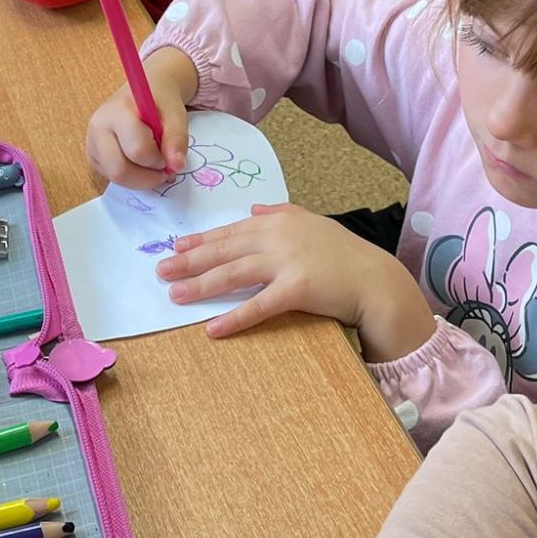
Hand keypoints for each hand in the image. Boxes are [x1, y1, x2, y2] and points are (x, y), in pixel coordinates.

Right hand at [85, 47, 197, 185]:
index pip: (136, 149)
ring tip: (154, 165)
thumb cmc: (159, 102)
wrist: (141, 93)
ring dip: (140, 179)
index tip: (170, 154)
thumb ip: (177, 138)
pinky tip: (141, 164)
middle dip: (147, 177)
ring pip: (114, 178)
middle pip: (118, 170)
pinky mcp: (93, 157)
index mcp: (117, 111)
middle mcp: (98, 128)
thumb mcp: (176, 113)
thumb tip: (176, 165)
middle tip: (163, 169)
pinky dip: (132, 178)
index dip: (158, 159)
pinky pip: (111, 178)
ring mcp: (91, 144)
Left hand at [156, 203, 437, 355]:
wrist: (375, 279)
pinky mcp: (296, 289)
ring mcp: (286, 262)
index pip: (231, 231)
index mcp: (278, 221)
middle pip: (224, 250)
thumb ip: (282, 213)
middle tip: (161, 271)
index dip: (201, 240)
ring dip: (200, 285)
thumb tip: (255, 209)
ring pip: (233, 274)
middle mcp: (277, 237)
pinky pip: (258, 306)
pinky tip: (213, 328)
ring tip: (175, 295)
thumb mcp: (312, 223)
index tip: (175, 247)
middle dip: (189, 261)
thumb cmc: (344, 254)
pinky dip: (234, 317)